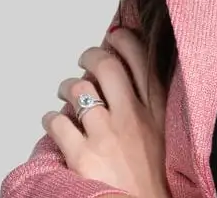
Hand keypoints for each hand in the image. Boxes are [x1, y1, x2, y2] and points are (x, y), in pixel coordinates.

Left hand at [43, 27, 168, 197]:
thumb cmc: (156, 178)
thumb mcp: (166, 133)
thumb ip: (153, 104)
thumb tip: (132, 79)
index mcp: (157, 110)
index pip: (140, 58)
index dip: (124, 41)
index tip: (114, 39)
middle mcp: (131, 116)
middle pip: (107, 66)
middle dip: (91, 56)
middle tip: (85, 60)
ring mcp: (106, 135)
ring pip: (78, 89)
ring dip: (67, 87)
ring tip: (65, 94)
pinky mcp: (82, 156)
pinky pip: (57, 123)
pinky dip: (51, 119)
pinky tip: (53, 123)